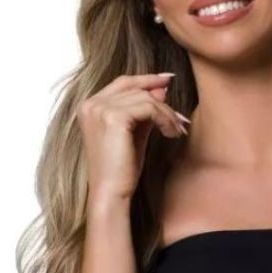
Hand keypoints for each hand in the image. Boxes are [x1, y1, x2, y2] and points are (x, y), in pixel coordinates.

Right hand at [76, 72, 189, 202]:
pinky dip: (165, 119)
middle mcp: (91, 104)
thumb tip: (162, 88)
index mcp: (90, 106)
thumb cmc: (121, 170)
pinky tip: (171, 133)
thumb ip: (143, 110)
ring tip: (177, 131)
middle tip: (180, 118)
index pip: (123, 83)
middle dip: (162, 101)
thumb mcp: (134, 133)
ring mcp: (100, 109)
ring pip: (146, 99)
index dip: (146, 79)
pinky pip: (149, 108)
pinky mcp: (114, 117)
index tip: (168, 80)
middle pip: (136, 89)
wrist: (111, 193)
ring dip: (167, 114)